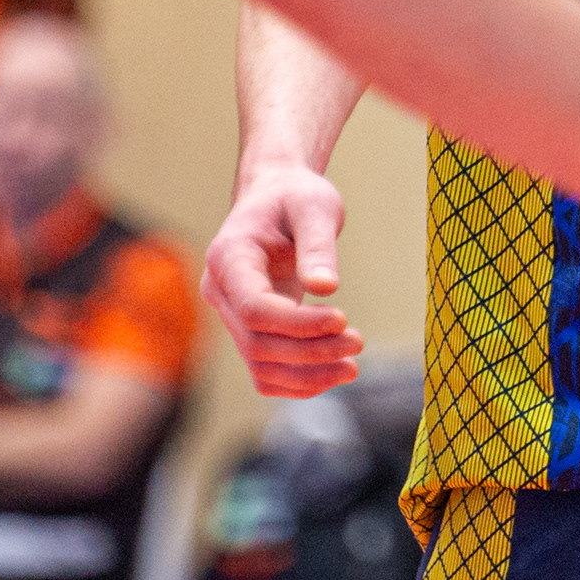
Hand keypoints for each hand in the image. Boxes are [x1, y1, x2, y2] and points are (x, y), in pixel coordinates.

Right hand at [202, 162, 366, 398]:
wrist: (277, 197)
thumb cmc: (296, 196)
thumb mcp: (315, 206)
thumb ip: (318, 244)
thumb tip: (326, 287)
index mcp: (228, 257)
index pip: (253, 308)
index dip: (298, 324)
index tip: (342, 318)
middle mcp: (221, 291)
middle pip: (257, 343)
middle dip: (310, 352)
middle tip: (358, 342)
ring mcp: (231, 315)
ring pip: (260, 366)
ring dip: (308, 375)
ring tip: (352, 365)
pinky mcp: (248, 330)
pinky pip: (265, 371)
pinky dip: (298, 382)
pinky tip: (333, 372)